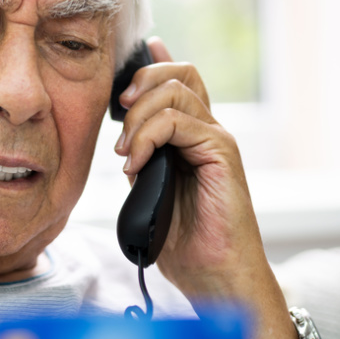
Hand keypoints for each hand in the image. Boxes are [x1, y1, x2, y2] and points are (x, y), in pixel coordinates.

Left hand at [113, 39, 291, 338]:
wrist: (214, 275)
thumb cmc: (184, 243)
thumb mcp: (148, 191)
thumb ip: (140, 157)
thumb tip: (122, 136)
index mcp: (192, 137)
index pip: (178, 81)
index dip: (153, 63)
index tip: (126, 68)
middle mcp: (208, 131)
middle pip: (179, 74)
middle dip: (139, 84)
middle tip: (117, 115)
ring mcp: (217, 139)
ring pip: (175, 91)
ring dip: (137, 117)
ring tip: (124, 152)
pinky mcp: (222, 153)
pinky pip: (179, 122)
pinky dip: (147, 137)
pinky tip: (135, 164)